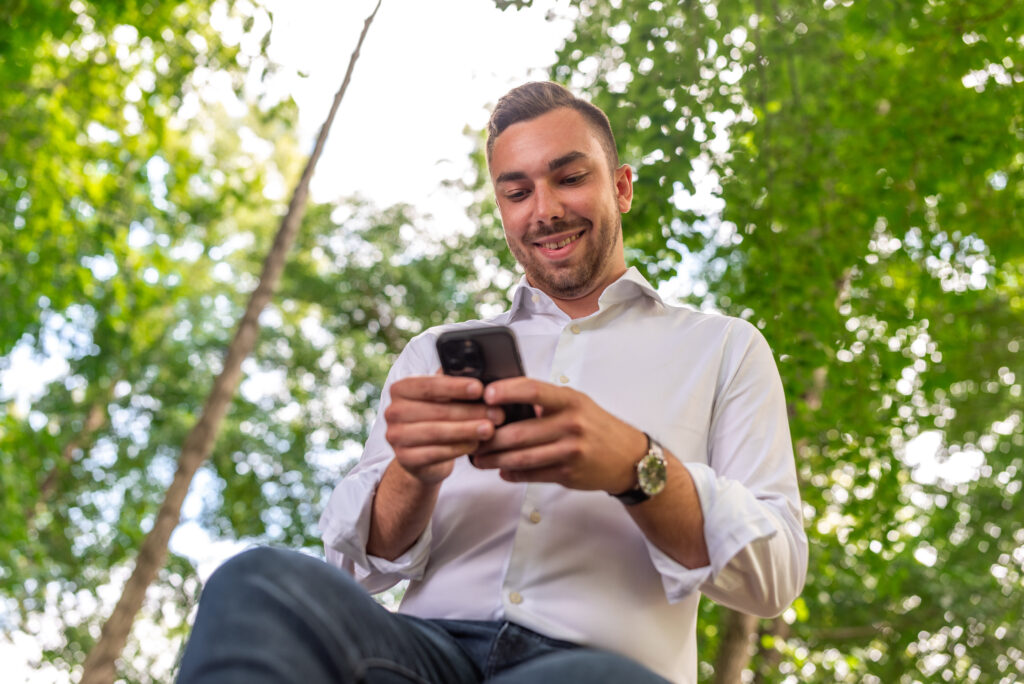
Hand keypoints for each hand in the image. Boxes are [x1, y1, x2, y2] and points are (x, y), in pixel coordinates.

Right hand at [384, 374, 503, 484]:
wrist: (422, 456)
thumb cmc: (437, 417)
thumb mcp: (442, 397)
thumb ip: (453, 381)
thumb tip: (475, 366)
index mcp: (400, 389)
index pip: (429, 385)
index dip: (455, 387)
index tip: (480, 388)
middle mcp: (392, 411)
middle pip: (436, 410)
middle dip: (470, 411)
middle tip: (496, 413)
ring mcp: (395, 436)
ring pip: (436, 432)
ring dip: (467, 430)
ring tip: (490, 429)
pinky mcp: (404, 459)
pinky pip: (435, 453)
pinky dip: (458, 448)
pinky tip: (475, 444)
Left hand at [471, 377, 645, 492]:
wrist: (628, 458)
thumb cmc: (595, 425)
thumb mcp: (577, 404)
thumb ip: (545, 402)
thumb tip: (503, 402)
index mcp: (570, 401)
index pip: (534, 391)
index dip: (507, 391)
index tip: (486, 395)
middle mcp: (571, 424)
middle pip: (519, 432)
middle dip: (490, 438)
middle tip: (471, 438)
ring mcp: (570, 451)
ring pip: (522, 457)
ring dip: (495, 460)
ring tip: (478, 459)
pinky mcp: (568, 474)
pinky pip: (532, 474)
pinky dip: (513, 473)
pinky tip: (502, 470)